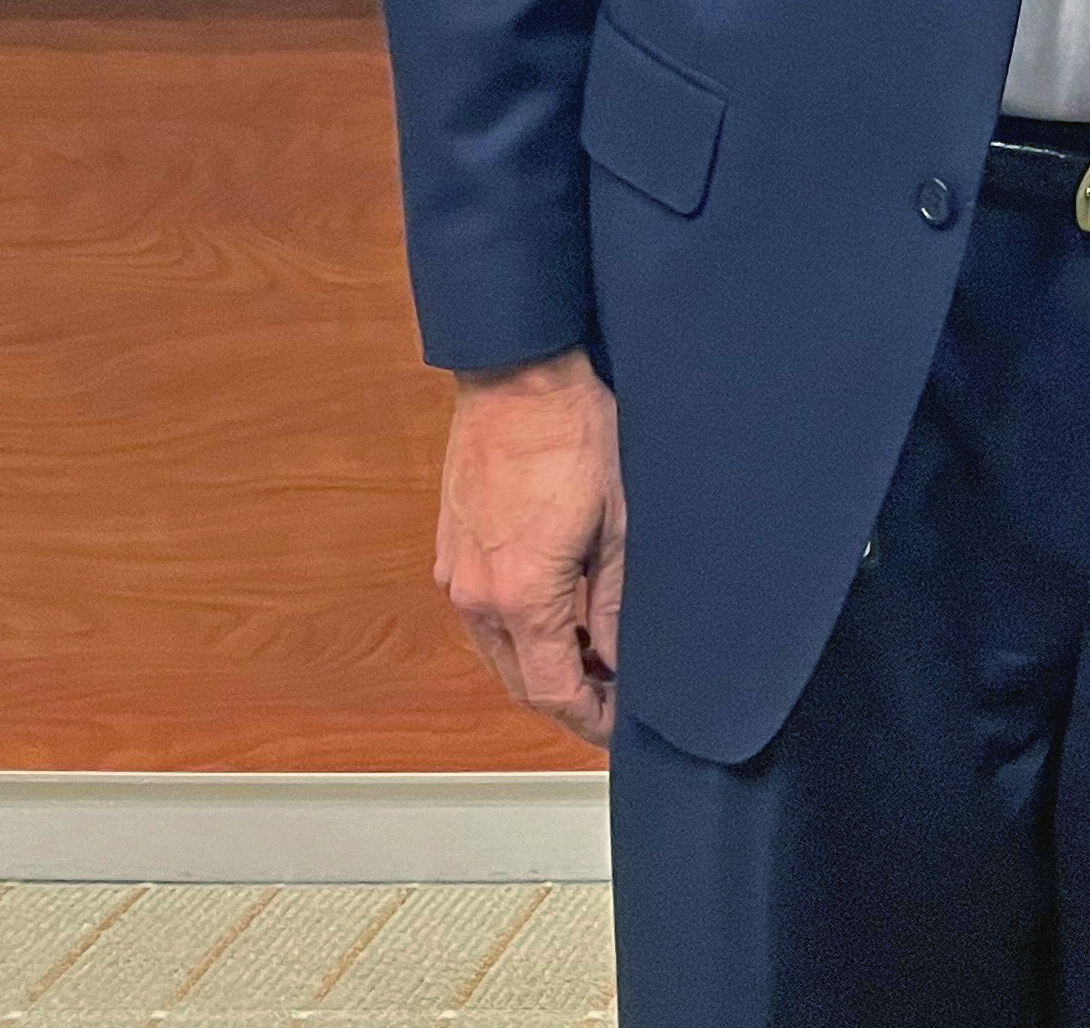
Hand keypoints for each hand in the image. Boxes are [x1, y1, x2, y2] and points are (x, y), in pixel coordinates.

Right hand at [433, 349, 626, 746]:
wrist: (519, 378)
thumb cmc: (578, 439)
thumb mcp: (621, 525)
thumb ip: (616, 603)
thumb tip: (618, 659)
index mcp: (520, 598)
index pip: (552, 691)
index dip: (589, 718)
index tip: (619, 726)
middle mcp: (475, 598)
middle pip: (519, 680)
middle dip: (568, 698)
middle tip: (616, 698)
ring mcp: (455, 574)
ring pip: (500, 650)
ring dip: (542, 664)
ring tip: (596, 658)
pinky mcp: (451, 550)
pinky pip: (486, 614)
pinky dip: (521, 631)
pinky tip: (560, 616)